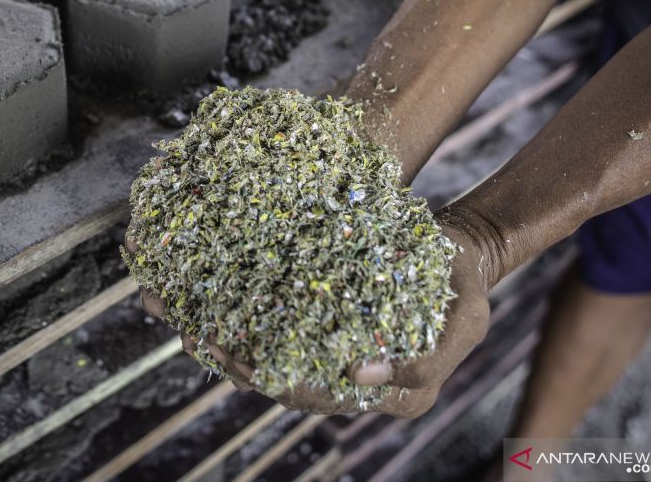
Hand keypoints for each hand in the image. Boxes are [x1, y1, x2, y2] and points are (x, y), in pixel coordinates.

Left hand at [124, 217, 493, 417]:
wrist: (460, 251)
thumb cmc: (462, 283)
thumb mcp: (465, 320)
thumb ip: (424, 358)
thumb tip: (361, 376)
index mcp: (394, 394)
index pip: (325, 398)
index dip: (282, 382)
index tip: (244, 361)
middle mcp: (359, 384)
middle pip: (288, 383)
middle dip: (238, 363)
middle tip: (197, 335)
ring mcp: (337, 357)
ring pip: (273, 360)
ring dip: (227, 343)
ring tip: (185, 320)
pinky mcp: (323, 328)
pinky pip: (275, 333)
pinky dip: (240, 320)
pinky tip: (203, 304)